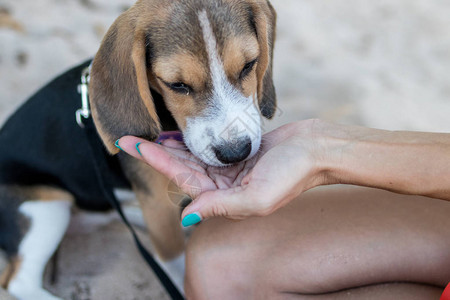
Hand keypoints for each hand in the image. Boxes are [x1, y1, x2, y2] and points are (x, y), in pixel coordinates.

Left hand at [118, 119, 324, 223]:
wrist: (317, 149)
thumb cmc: (292, 173)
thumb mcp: (257, 197)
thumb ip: (221, 207)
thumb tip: (188, 216)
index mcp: (224, 198)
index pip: (181, 178)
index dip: (155, 160)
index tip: (131, 145)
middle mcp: (224, 185)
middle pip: (182, 167)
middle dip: (156, 153)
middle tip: (130, 137)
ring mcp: (231, 169)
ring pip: (194, 157)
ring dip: (172, 146)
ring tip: (151, 134)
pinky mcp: (239, 154)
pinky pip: (210, 148)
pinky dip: (194, 140)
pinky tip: (181, 134)